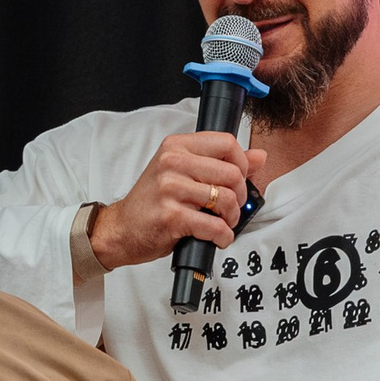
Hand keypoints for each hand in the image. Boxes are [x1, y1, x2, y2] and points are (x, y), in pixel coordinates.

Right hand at [88, 129, 267, 269]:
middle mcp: (172, 162)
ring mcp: (170, 189)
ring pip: (227, 199)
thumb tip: (259, 156)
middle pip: (232, 173)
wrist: (121, 229)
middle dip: (240, 196)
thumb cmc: (153, 202)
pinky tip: (216, 238)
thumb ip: (221, 162)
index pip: (227, 142)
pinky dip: (222, 236)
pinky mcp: (171, 216)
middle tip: (231, 208)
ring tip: (222, 223)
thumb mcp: (183, 172)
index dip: (242, 164)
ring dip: (232, 218)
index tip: (238, 179)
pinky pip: (214, 226)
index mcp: (177, 146)